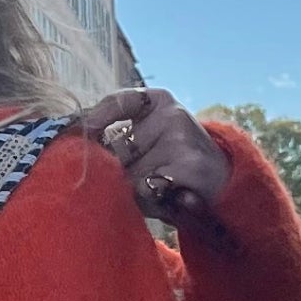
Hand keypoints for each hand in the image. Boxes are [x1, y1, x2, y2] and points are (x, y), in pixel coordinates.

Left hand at [79, 87, 230, 224]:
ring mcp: (181, 137)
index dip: (94, 119)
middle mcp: (171, 114)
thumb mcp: (151, 140)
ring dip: (131, 189)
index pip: (118, 102)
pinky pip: (148, 188)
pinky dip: (149, 200)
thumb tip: (78, 147)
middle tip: (131, 179)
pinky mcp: (189, 165)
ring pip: (130, 172)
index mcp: (158, 100)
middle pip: (117, 147)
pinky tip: (166, 195)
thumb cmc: (175, 163)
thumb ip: (118, 139)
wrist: (223, 184)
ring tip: (153, 188)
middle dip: (113, 170)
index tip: (76, 136)